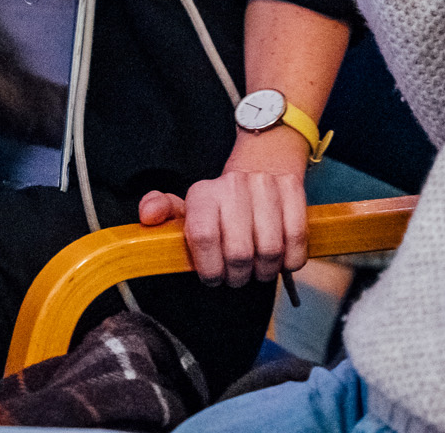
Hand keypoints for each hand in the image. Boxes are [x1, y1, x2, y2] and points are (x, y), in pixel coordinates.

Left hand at [137, 128, 308, 285]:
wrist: (262, 165)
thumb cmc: (222, 203)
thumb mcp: (188, 208)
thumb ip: (163, 213)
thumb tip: (148, 216)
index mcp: (203, 193)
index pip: (203, 238)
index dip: (210, 268)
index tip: (214, 278)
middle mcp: (233, 185)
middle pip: (238, 252)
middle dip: (239, 276)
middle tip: (238, 276)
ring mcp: (265, 185)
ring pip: (270, 250)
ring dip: (265, 271)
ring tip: (258, 269)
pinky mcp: (293, 189)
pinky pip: (297, 240)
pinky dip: (291, 260)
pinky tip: (282, 260)